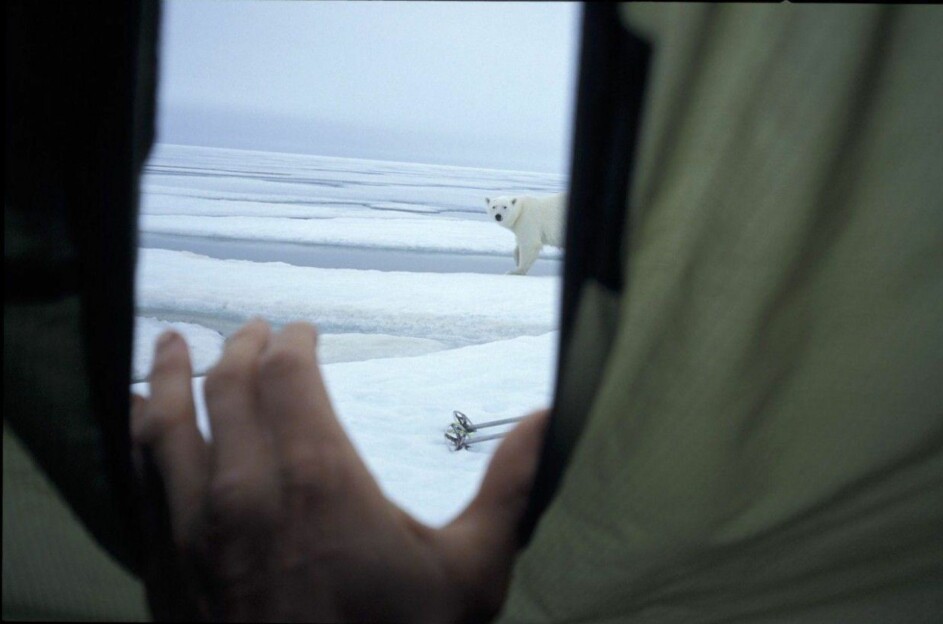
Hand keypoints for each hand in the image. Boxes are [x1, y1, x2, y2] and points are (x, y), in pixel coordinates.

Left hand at [131, 319, 548, 621]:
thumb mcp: (470, 574)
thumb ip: (508, 487)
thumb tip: (547, 418)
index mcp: (319, 478)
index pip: (288, 375)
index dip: (292, 342)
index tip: (301, 331)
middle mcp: (244, 491)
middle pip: (226, 387)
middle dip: (239, 348)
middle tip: (250, 330)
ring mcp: (194, 531)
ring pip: (164, 425)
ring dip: (167, 375)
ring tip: (168, 344)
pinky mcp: (167, 568)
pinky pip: (140, 481)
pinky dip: (138, 439)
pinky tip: (140, 426)